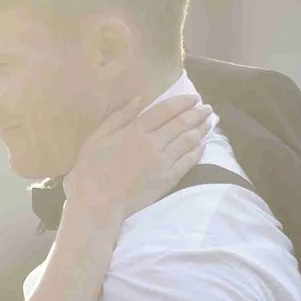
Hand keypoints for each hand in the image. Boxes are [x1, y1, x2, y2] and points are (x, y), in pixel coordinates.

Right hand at [60, 93, 212, 235]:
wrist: (97, 203)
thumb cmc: (90, 170)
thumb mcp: (96, 137)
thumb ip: (118, 117)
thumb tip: (139, 99)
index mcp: (136, 130)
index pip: (166, 110)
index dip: (182, 102)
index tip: (194, 98)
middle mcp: (153, 143)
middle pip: (181, 124)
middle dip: (196, 114)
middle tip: (208, 108)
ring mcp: (163, 162)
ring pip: (188, 141)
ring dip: (201, 129)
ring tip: (210, 122)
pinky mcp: (167, 179)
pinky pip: (188, 162)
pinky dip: (197, 152)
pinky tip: (203, 146)